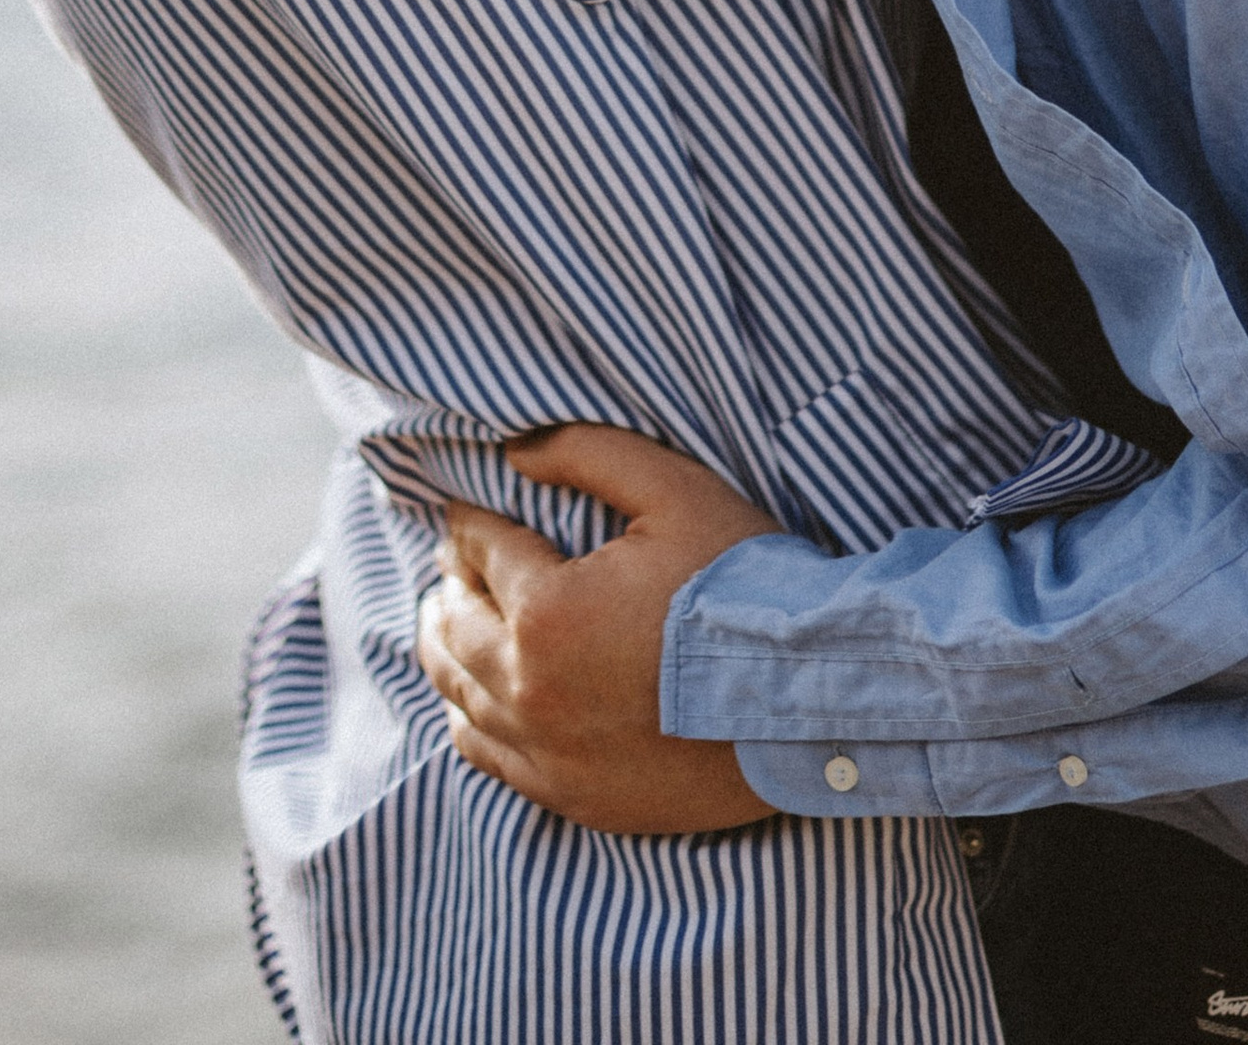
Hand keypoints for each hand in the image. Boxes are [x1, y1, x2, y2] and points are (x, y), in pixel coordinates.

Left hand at [416, 427, 784, 833]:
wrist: (806, 697)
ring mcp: (548, 753)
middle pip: (455, 630)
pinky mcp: (572, 796)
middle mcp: (531, 690)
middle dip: (448, 586)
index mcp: (548, 612)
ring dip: (444, 652)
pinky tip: (469, 702)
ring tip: (441, 624)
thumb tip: (516, 450)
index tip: (463, 513)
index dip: (469, 525)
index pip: (482, 553)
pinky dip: (467, 720)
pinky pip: (489, 759)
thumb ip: (587, 454)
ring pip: (460, 698)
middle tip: (449, 565)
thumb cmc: (743, 586)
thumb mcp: (673, 490)